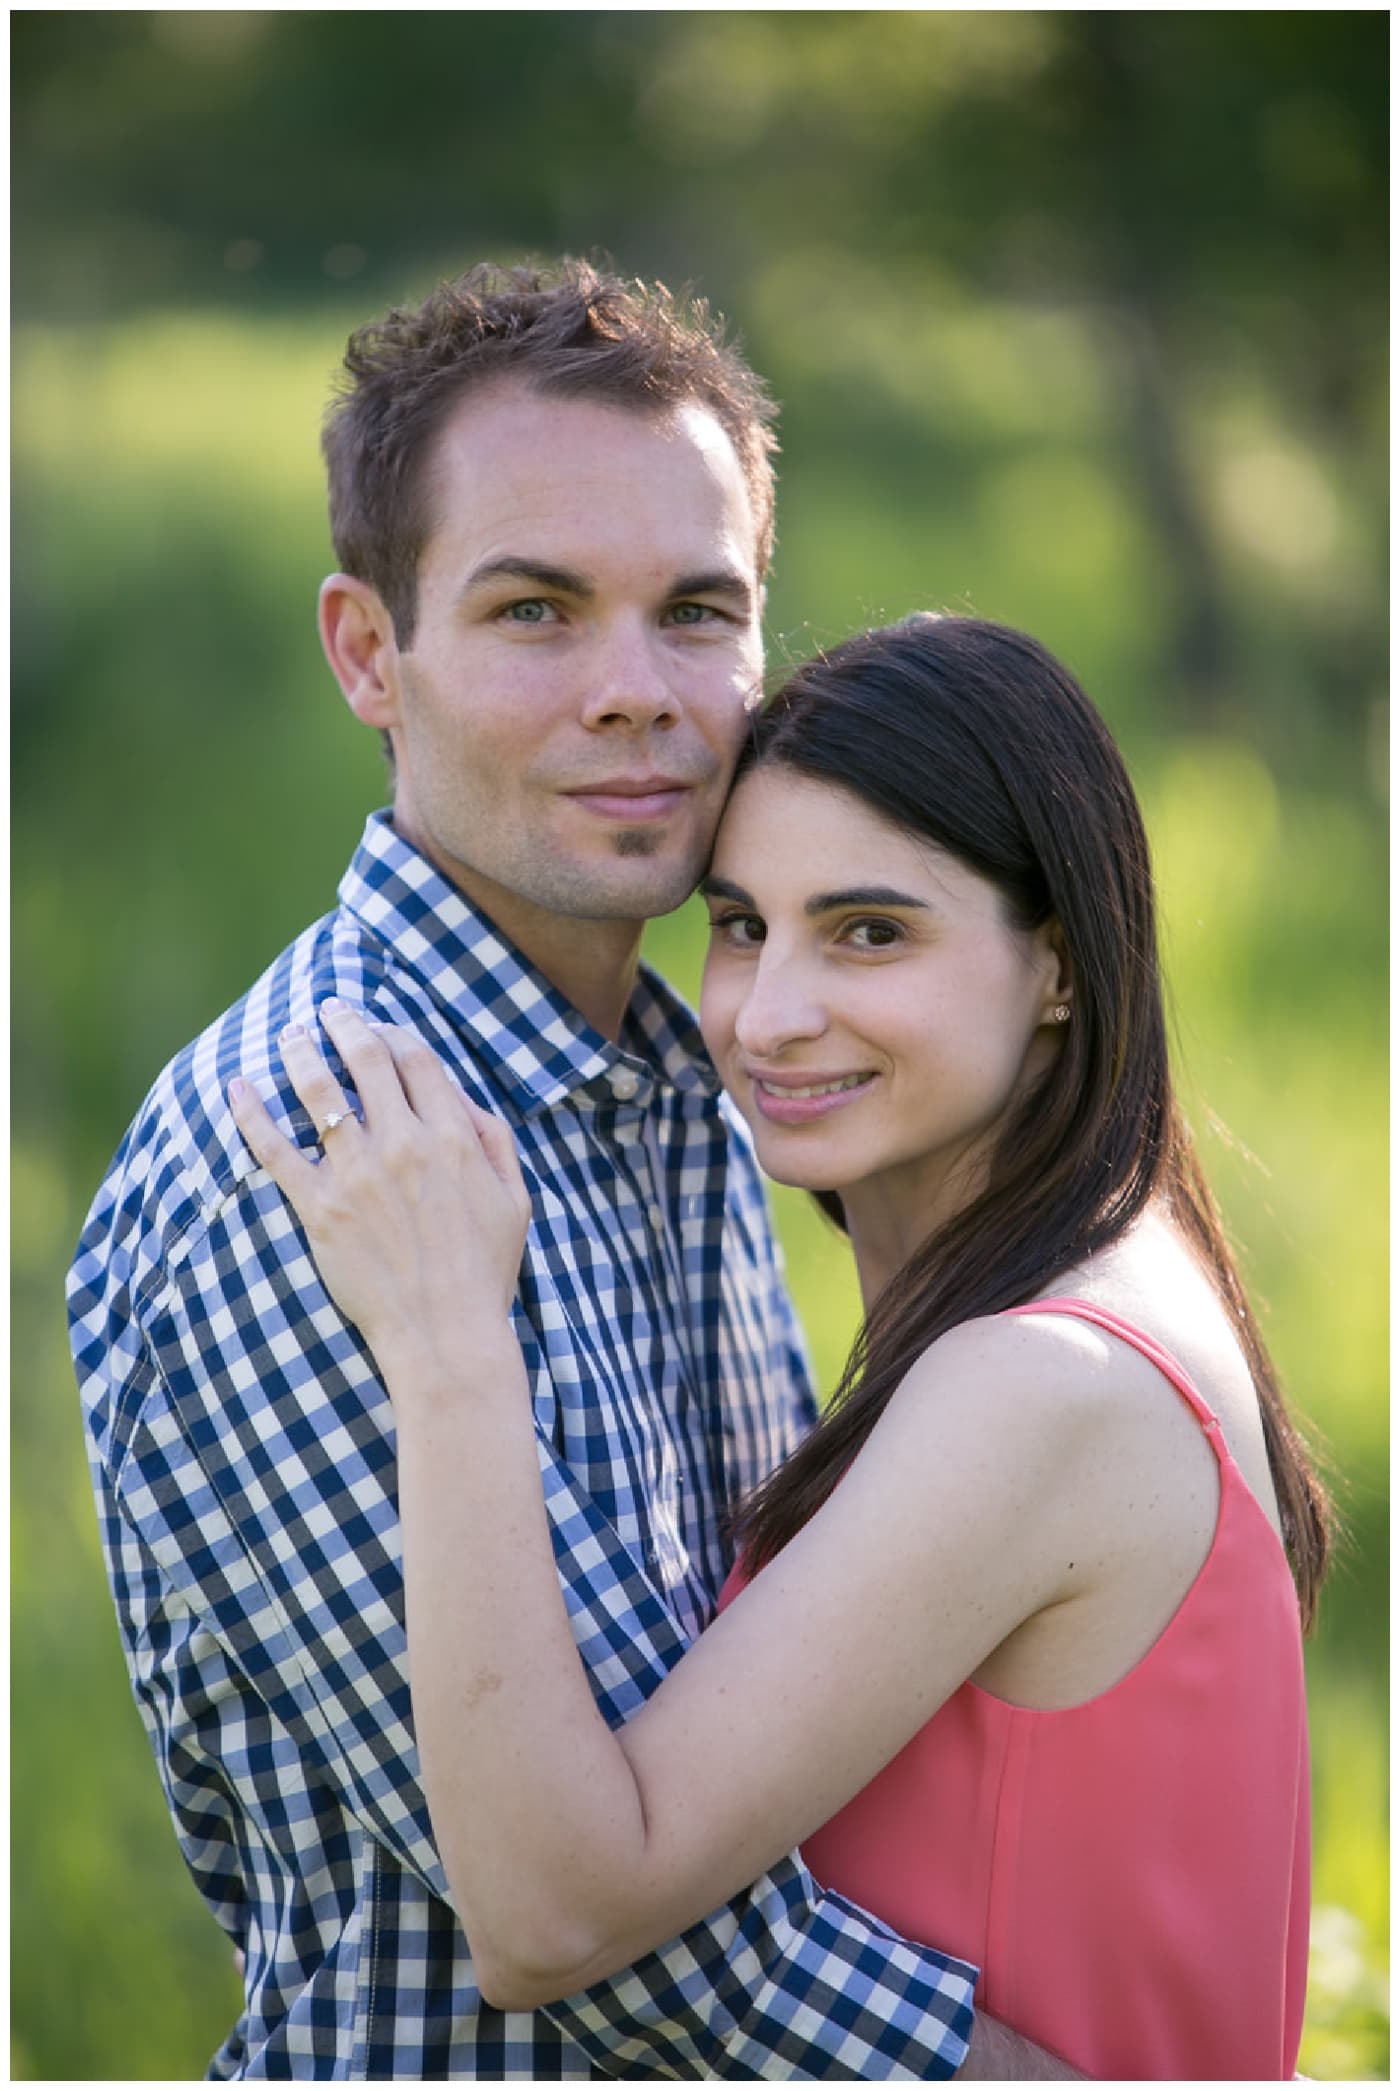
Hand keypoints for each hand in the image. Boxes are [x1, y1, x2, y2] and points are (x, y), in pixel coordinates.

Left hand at [228, 1000, 530, 1371]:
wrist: (445, 1333)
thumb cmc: (484, 1271)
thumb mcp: (514, 1199)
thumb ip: (493, 1140)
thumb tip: (462, 1098)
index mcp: (453, 1138)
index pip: (417, 1060)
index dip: (395, 1033)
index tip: (379, 1027)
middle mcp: (404, 1145)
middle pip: (367, 1061)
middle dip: (345, 1025)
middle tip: (329, 1009)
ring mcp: (358, 1175)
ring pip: (319, 1093)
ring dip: (300, 1053)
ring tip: (290, 1034)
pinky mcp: (320, 1209)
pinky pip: (276, 1150)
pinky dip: (252, 1113)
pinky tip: (239, 1086)